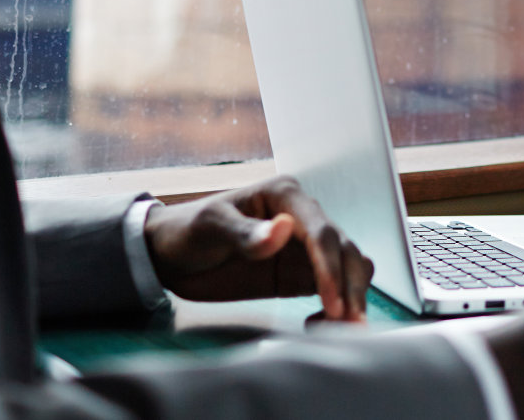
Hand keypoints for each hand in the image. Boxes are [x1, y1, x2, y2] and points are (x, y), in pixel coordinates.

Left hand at [142, 175, 372, 321]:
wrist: (169, 256)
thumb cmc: (187, 231)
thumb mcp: (209, 227)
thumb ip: (245, 232)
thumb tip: (284, 228)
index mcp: (285, 195)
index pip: (321, 232)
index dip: (330, 267)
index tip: (332, 302)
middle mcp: (303, 217)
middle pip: (346, 249)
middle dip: (351, 285)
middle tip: (348, 322)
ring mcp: (305, 247)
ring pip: (350, 266)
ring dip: (354, 295)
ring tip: (347, 328)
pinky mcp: (301, 273)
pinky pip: (333, 286)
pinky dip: (338, 305)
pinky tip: (323, 324)